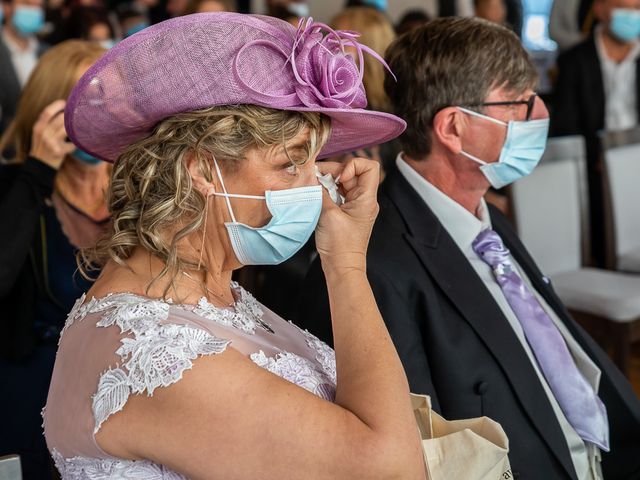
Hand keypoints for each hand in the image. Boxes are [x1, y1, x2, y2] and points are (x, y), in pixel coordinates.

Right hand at [29, 100, 75, 169]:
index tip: (65, 103)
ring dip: (75, 127)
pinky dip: (76, 142)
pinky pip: (72, 144)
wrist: (40, 165)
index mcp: (38, 127)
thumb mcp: (39, 133)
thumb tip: (62, 111)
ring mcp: (51, 142)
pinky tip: (79, 141)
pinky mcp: (58, 151)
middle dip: (70, 116)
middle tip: (77, 115)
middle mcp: (43, 133)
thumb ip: (47, 123)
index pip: (47, 112)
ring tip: (80, 126)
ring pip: (67, 129)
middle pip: (60, 119)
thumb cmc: (43, 146)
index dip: (57, 105)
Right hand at [315, 157, 379, 272]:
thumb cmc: (340, 245)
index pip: (370, 166)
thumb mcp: (328, 214)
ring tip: (313, 187)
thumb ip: (321, 192)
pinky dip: (326, 191)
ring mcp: (354, 205)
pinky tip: (315, 196)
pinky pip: (337, 194)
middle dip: (333, 171)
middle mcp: (363, 199)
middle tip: (315, 178)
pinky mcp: (344, 212)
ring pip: (342, 182)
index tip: (338, 177)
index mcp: (367, 198)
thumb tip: (312, 177)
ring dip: (327, 181)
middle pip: (351, 172)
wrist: (342, 267)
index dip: (352, 165)